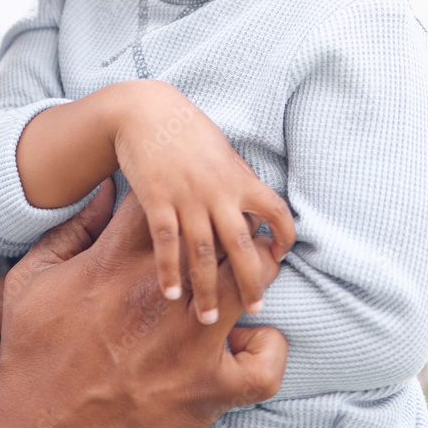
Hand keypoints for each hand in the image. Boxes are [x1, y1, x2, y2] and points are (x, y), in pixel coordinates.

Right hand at [0, 181, 285, 427]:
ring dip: (251, 277)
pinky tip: (244, 345)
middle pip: (218, 231)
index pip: (165, 201)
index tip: (182, 207)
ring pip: (250, 282)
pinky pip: (264, 364)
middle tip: (223, 237)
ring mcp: (190, 344)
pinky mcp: (210, 391)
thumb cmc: (31, 357)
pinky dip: (264, 351)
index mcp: (116, 261)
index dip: (179, 197)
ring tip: (240, 284)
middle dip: (225, 227)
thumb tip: (107, 190)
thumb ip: (72, 230)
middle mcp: (159, 294)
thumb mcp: (32, 280)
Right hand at [113, 81, 294, 324]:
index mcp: (238, 177)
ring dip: (207, 288)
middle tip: (255, 308)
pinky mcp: (157, 199)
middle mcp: (217, 190)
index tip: (278, 256)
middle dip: (250, 281)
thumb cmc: (184, 129)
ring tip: (207, 316)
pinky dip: (169, 271)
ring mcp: (186, 196)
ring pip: (204, 253)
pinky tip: (171, 293)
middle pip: (241, 245)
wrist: (143, 110)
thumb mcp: (220, 149)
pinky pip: (167, 243)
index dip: (284, 235)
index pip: (276, 210)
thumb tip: (254, 209)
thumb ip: (237, 180)